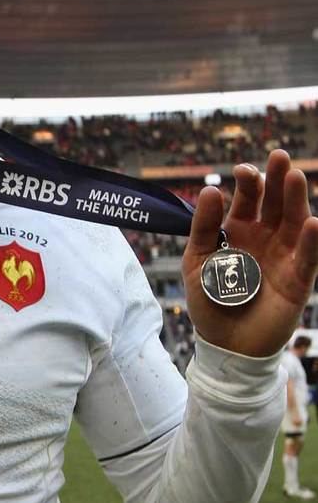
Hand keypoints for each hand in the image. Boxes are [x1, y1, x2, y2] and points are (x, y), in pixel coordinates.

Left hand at [181, 150, 317, 356]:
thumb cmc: (210, 303)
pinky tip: (312, 222)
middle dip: (277, 179)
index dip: (248, 182)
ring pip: (294, 221)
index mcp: (239, 231)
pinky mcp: (298, 279)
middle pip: (275, 202)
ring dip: (296, 199)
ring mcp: (284, 256)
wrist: (225, 345)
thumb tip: (211, 191)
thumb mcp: (196, 262)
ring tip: (294, 177)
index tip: (242, 171)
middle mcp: (265, 238)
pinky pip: (309, 256)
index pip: (248, 198)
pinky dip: (312, 239)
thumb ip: (203, 228)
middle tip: (278, 157)